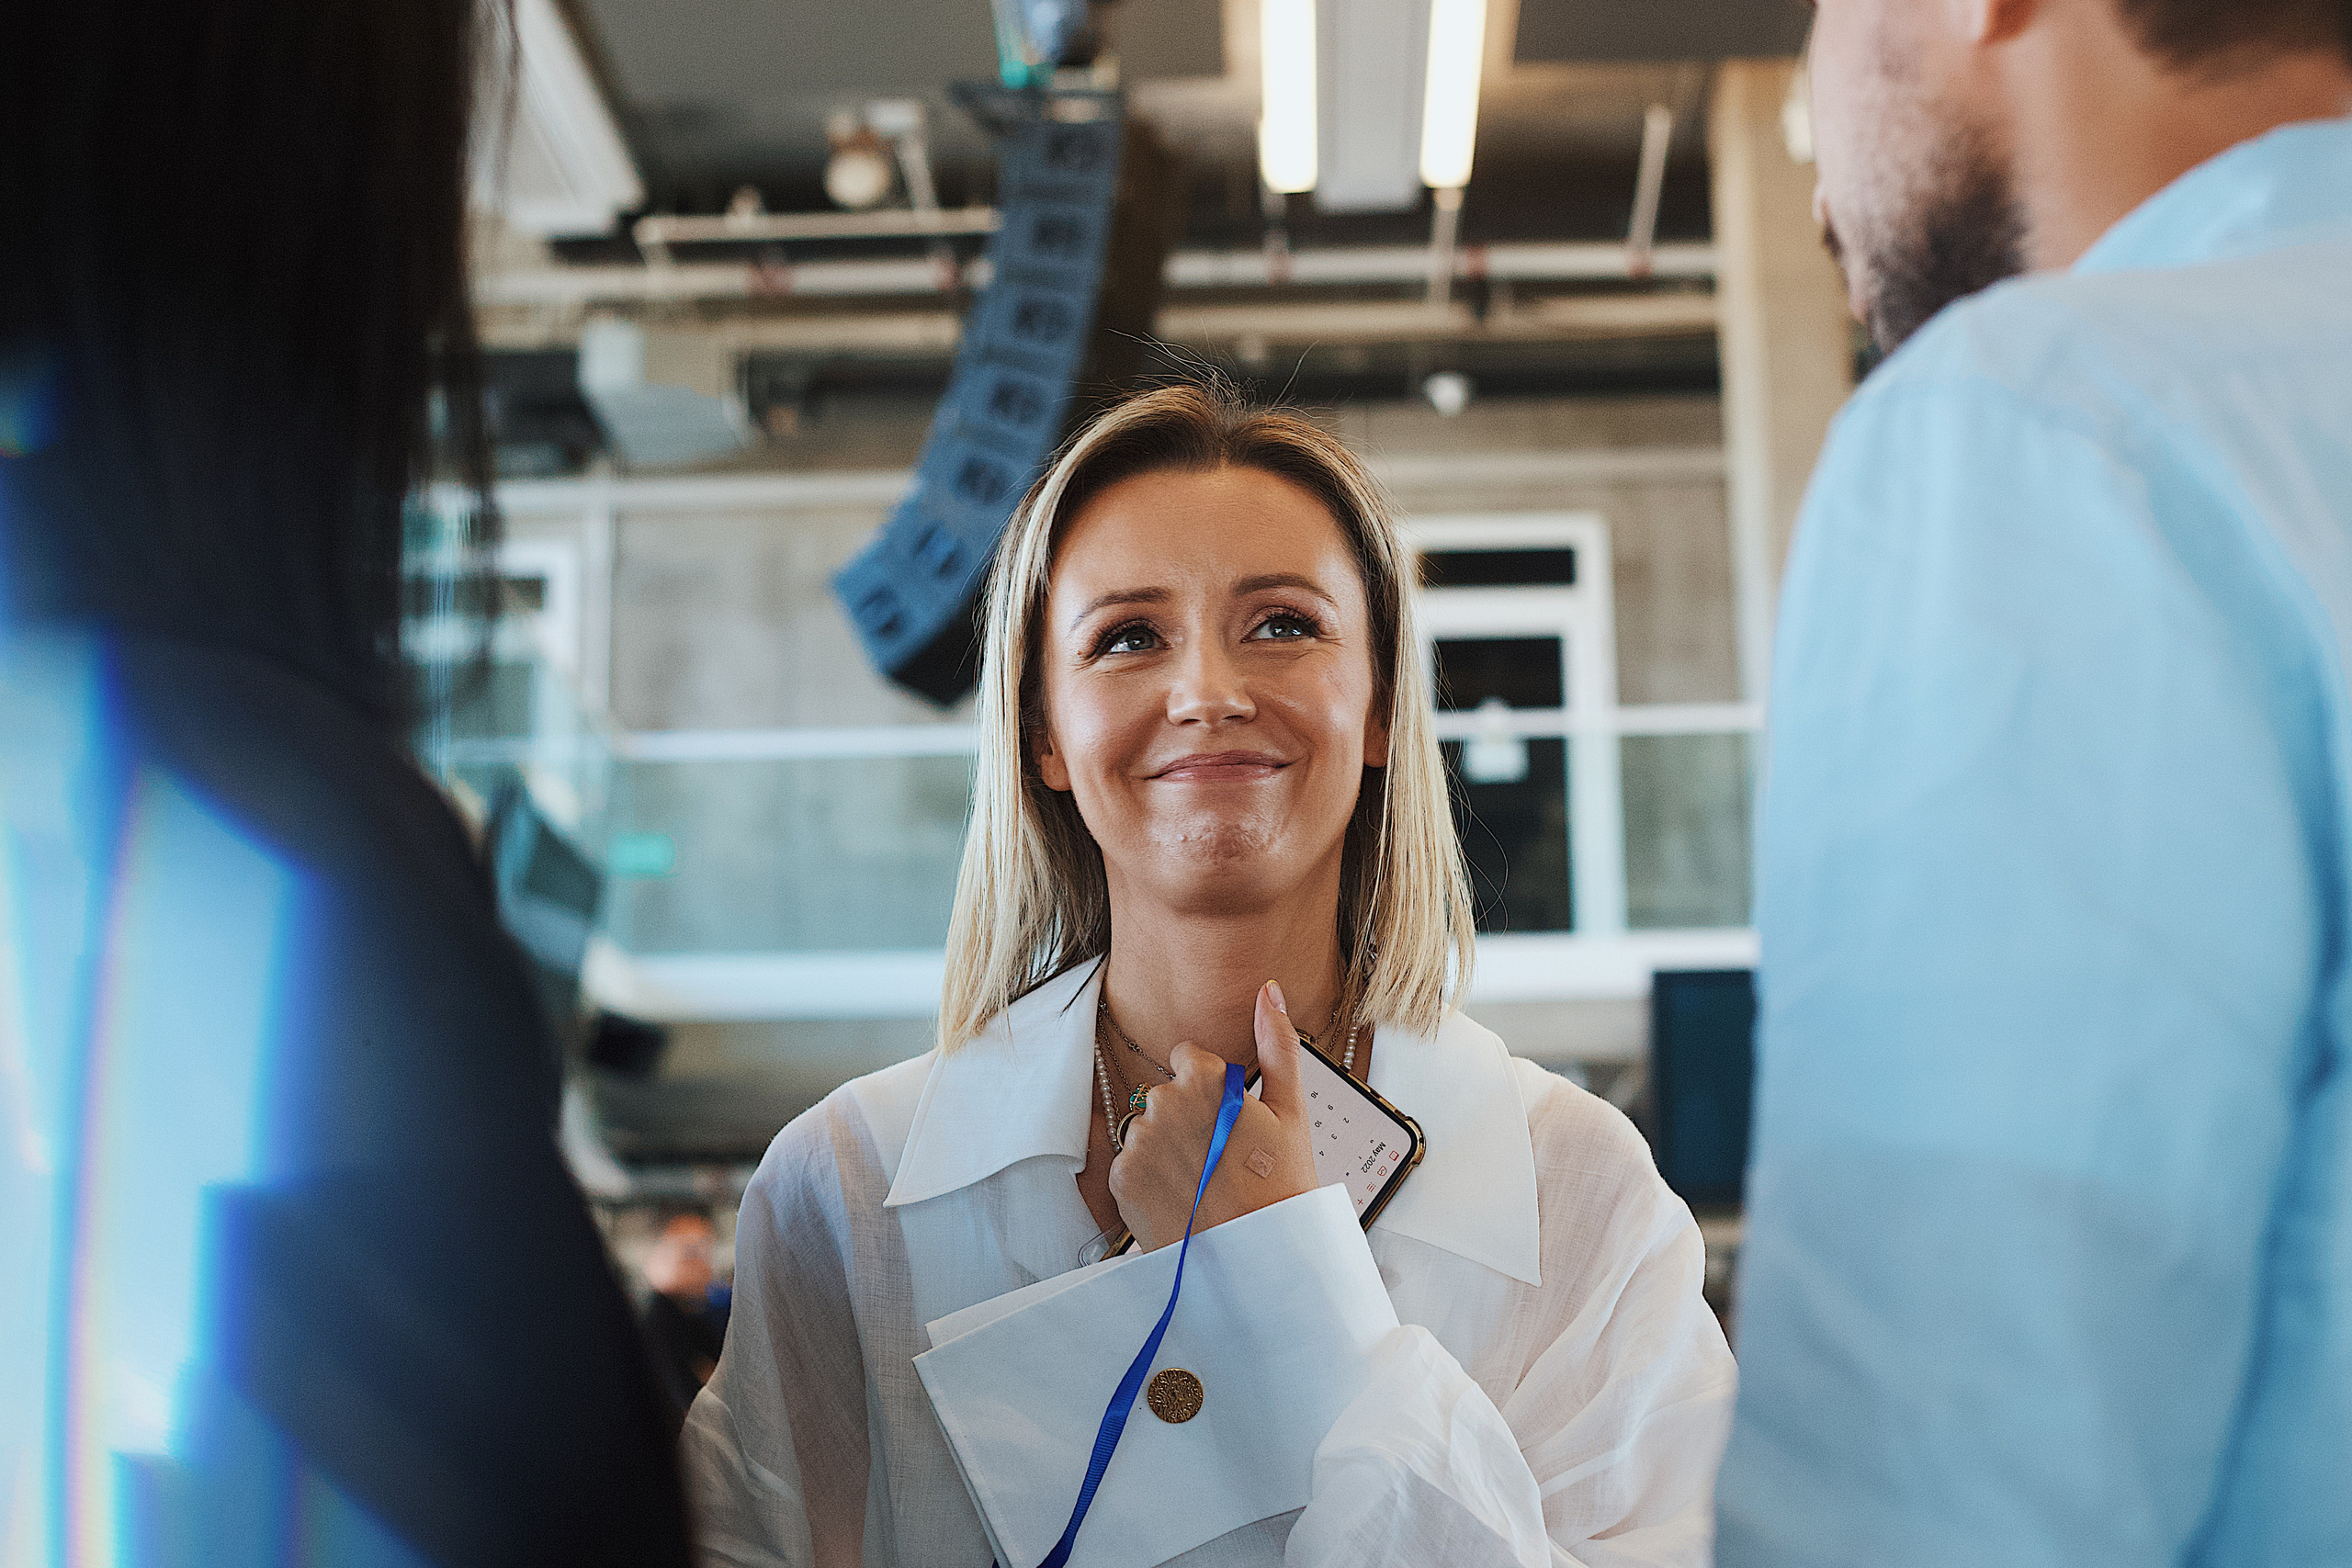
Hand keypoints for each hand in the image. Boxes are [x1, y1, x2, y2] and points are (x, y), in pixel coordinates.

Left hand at [1108, 982, 1320, 1251]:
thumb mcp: (1291, 1111)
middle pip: (1167, 1095)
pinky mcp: (1121, 1178)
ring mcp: (1139, 1142)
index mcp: (1203, 1079)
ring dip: (1168, 1148)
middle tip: (1220, 1157)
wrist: (1256, 1258)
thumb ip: (1278, 1044)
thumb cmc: (1279, 1186)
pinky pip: (1131, 1164)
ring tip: (1202, 1181)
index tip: (1227, 1120)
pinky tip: (1181, 1197)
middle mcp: (1163, 1103)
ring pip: (1148, 1129)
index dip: (1210, 1088)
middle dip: (1188, 1118)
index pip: (1187, 1058)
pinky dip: (1149, 1179)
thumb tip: (1270, 991)